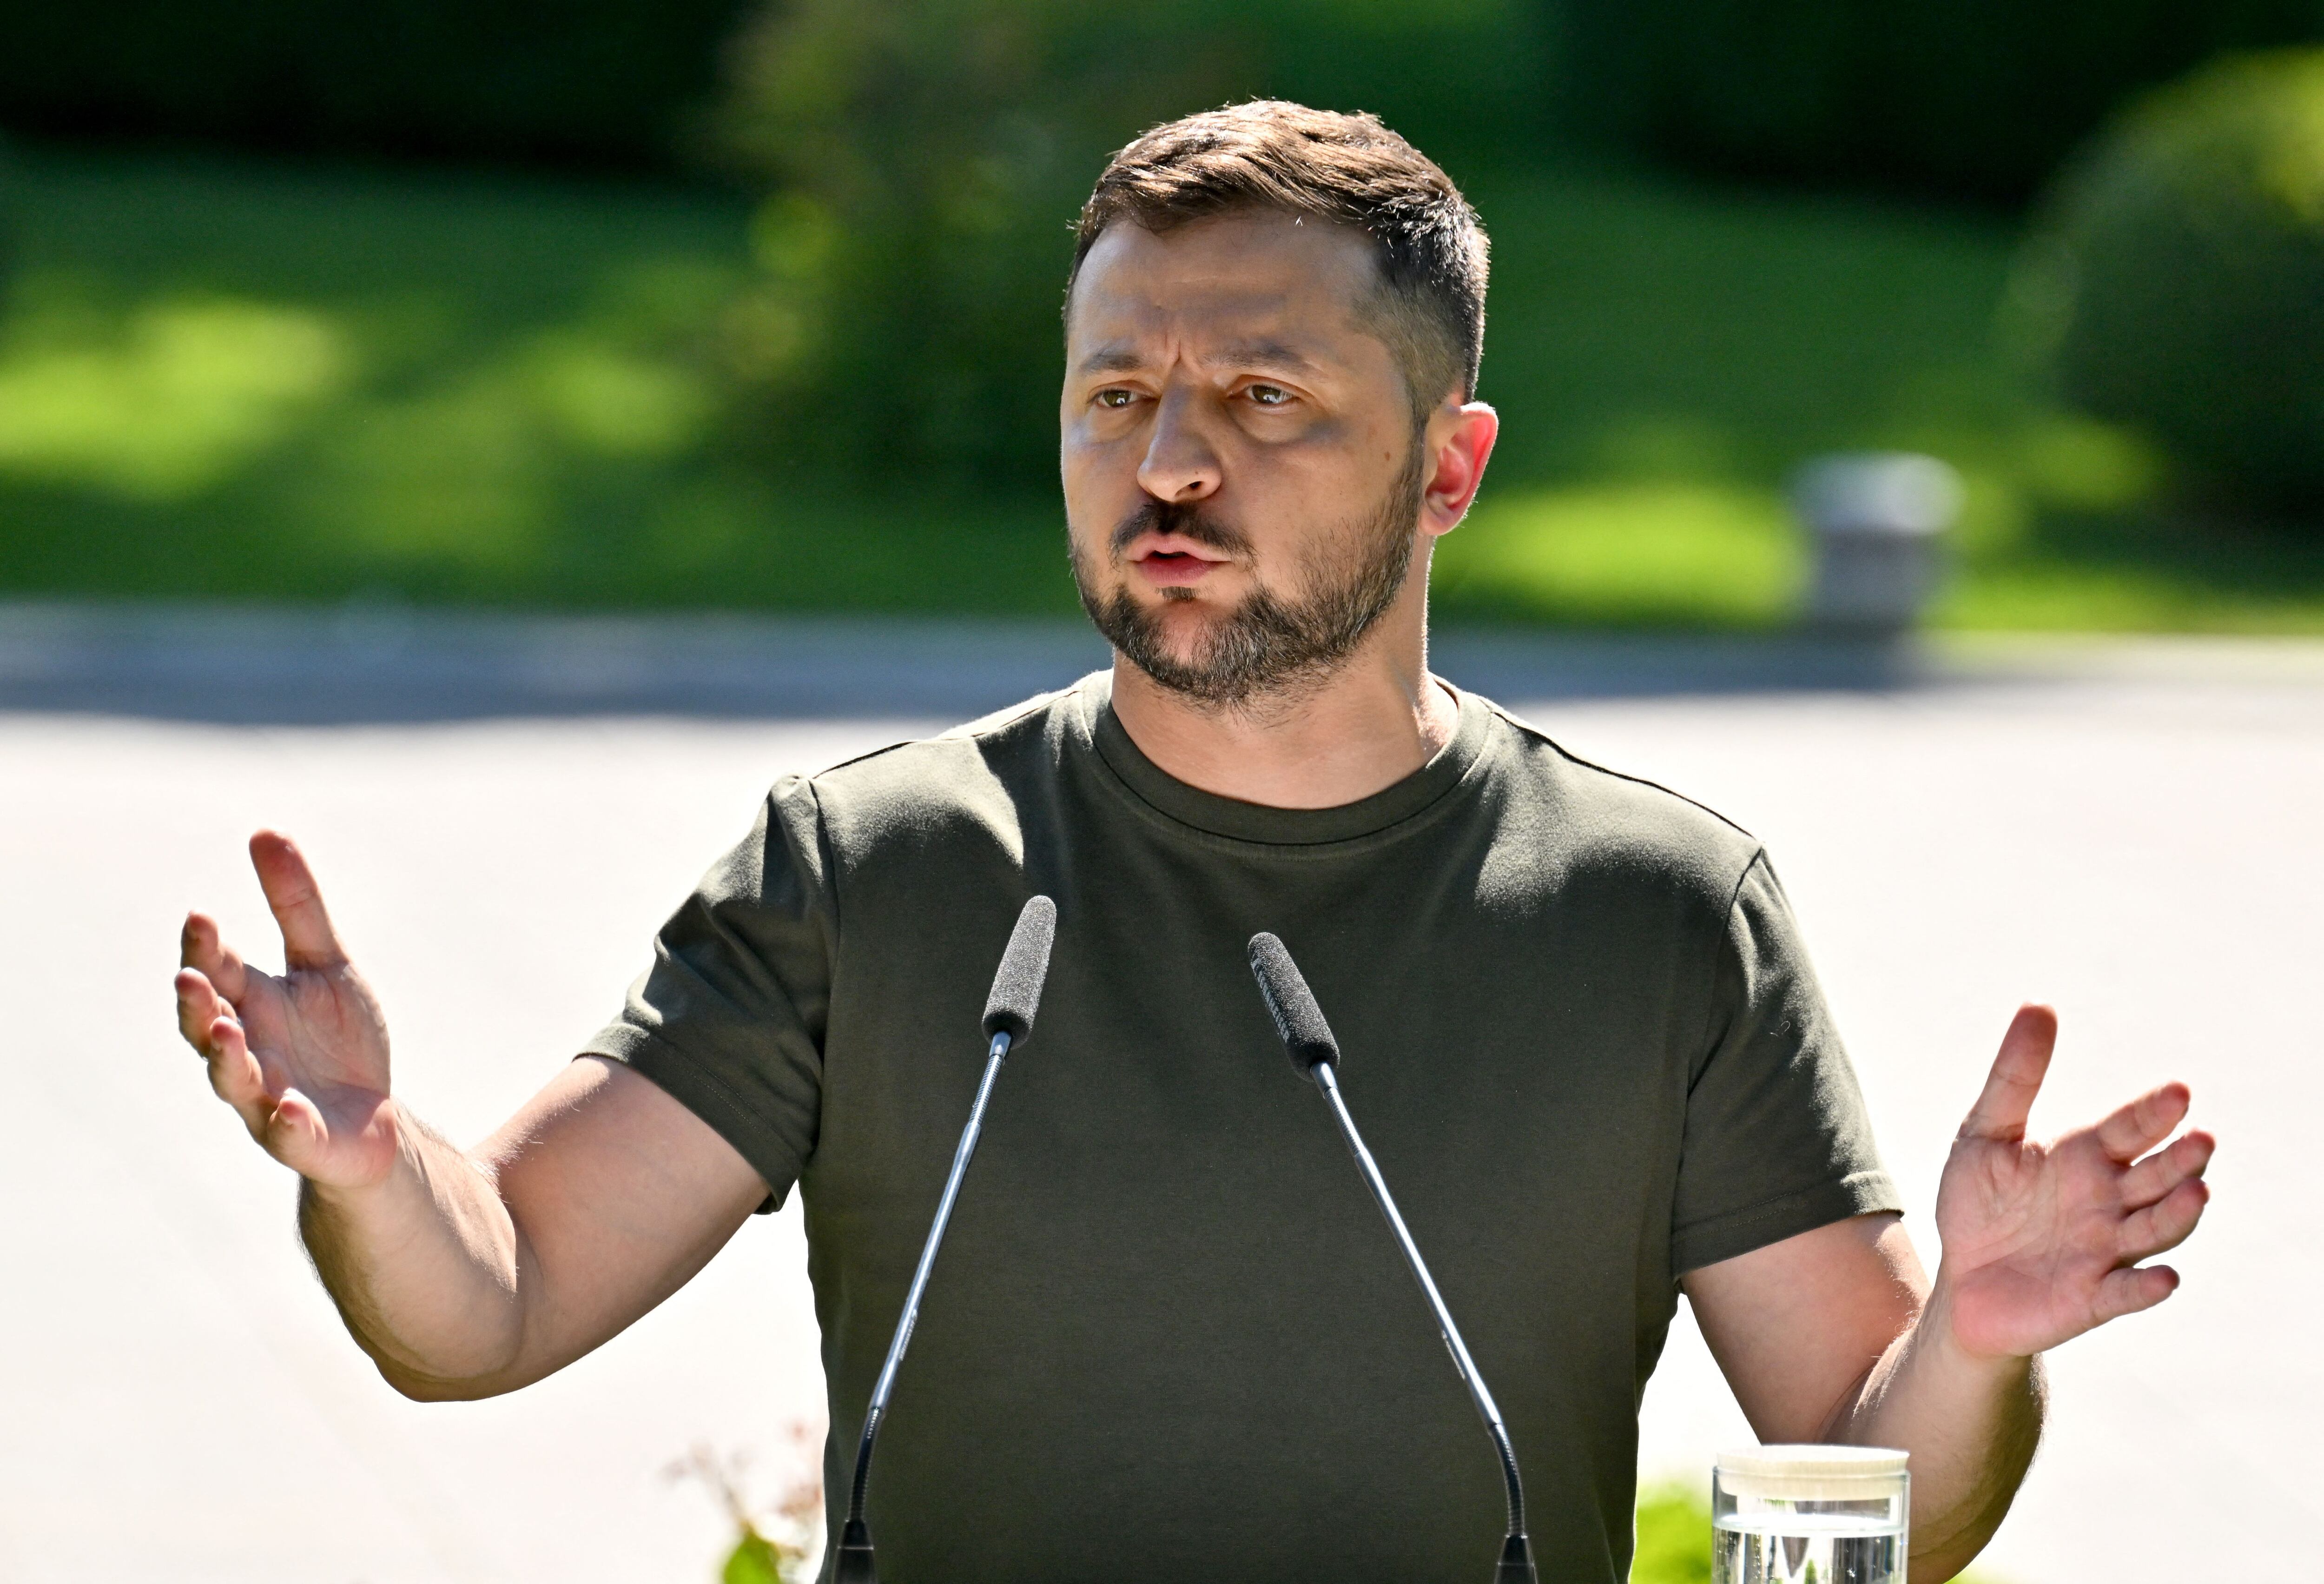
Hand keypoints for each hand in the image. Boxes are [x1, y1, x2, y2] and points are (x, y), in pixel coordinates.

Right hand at [174, 832, 398, 1188]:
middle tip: (191, 977)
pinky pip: (289, 1136)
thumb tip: (264, 831)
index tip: (201, 918)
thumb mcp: (327, 963)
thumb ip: (298, 906)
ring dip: (226, 1058)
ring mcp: (268, 1099)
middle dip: (196, 1004)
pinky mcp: (302, 1140)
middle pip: (206, 1027)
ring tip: (226, 1030)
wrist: (372, 1117)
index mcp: (249, 1004)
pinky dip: (287, 1124)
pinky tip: (289, 1109)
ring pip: (235, 1082)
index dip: (205, 949)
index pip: (217, 971)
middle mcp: (247, 1051)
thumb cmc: (338, 1039)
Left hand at [1934, 1004, 2213, 1360]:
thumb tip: (2038, 1005)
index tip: (2178, 1092)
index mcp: (2086, 1159)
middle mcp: (2107, 1203)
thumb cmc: (1980, 1205)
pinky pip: (2125, 1294)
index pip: (2130, 1130)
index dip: (2153, 1113)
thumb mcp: (1986, 1133)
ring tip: (2196, 1192)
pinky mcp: (2089, 1299)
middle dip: (2179, 1161)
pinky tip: (2163, 1278)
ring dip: (2177, 1215)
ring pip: (2154, 1231)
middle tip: (2200, 1139)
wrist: (1961, 1280)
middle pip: (2154, 1178)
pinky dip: (2145, 1288)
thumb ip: (2015, 1077)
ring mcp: (2104, 1252)